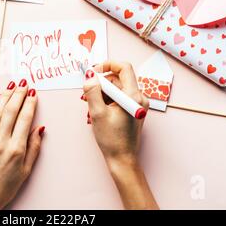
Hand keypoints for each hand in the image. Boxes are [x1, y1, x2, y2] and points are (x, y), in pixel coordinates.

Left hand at [0, 79, 44, 209]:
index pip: (24, 119)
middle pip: (10, 111)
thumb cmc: (4, 187)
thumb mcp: (26, 170)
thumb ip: (34, 148)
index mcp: (16, 149)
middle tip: (25, 84)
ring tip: (12, 85)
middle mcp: (1, 141)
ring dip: (5, 96)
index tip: (34, 93)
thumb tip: (39, 128)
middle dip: (18, 94)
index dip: (30, 103)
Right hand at [82, 61, 157, 209]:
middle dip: (100, 84)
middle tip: (86, 94)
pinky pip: (117, 98)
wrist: (122, 160)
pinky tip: (96, 112)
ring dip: (100, 94)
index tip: (93, 72)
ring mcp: (136, 104)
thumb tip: (89, 75)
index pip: (123, 67)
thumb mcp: (98, 113)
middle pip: (117, 78)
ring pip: (116, 89)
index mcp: (133, 96)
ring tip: (90, 107)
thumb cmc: (112, 140)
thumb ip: (92, 91)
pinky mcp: (132, 110)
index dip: (107, 65)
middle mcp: (138, 98)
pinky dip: (105, 101)